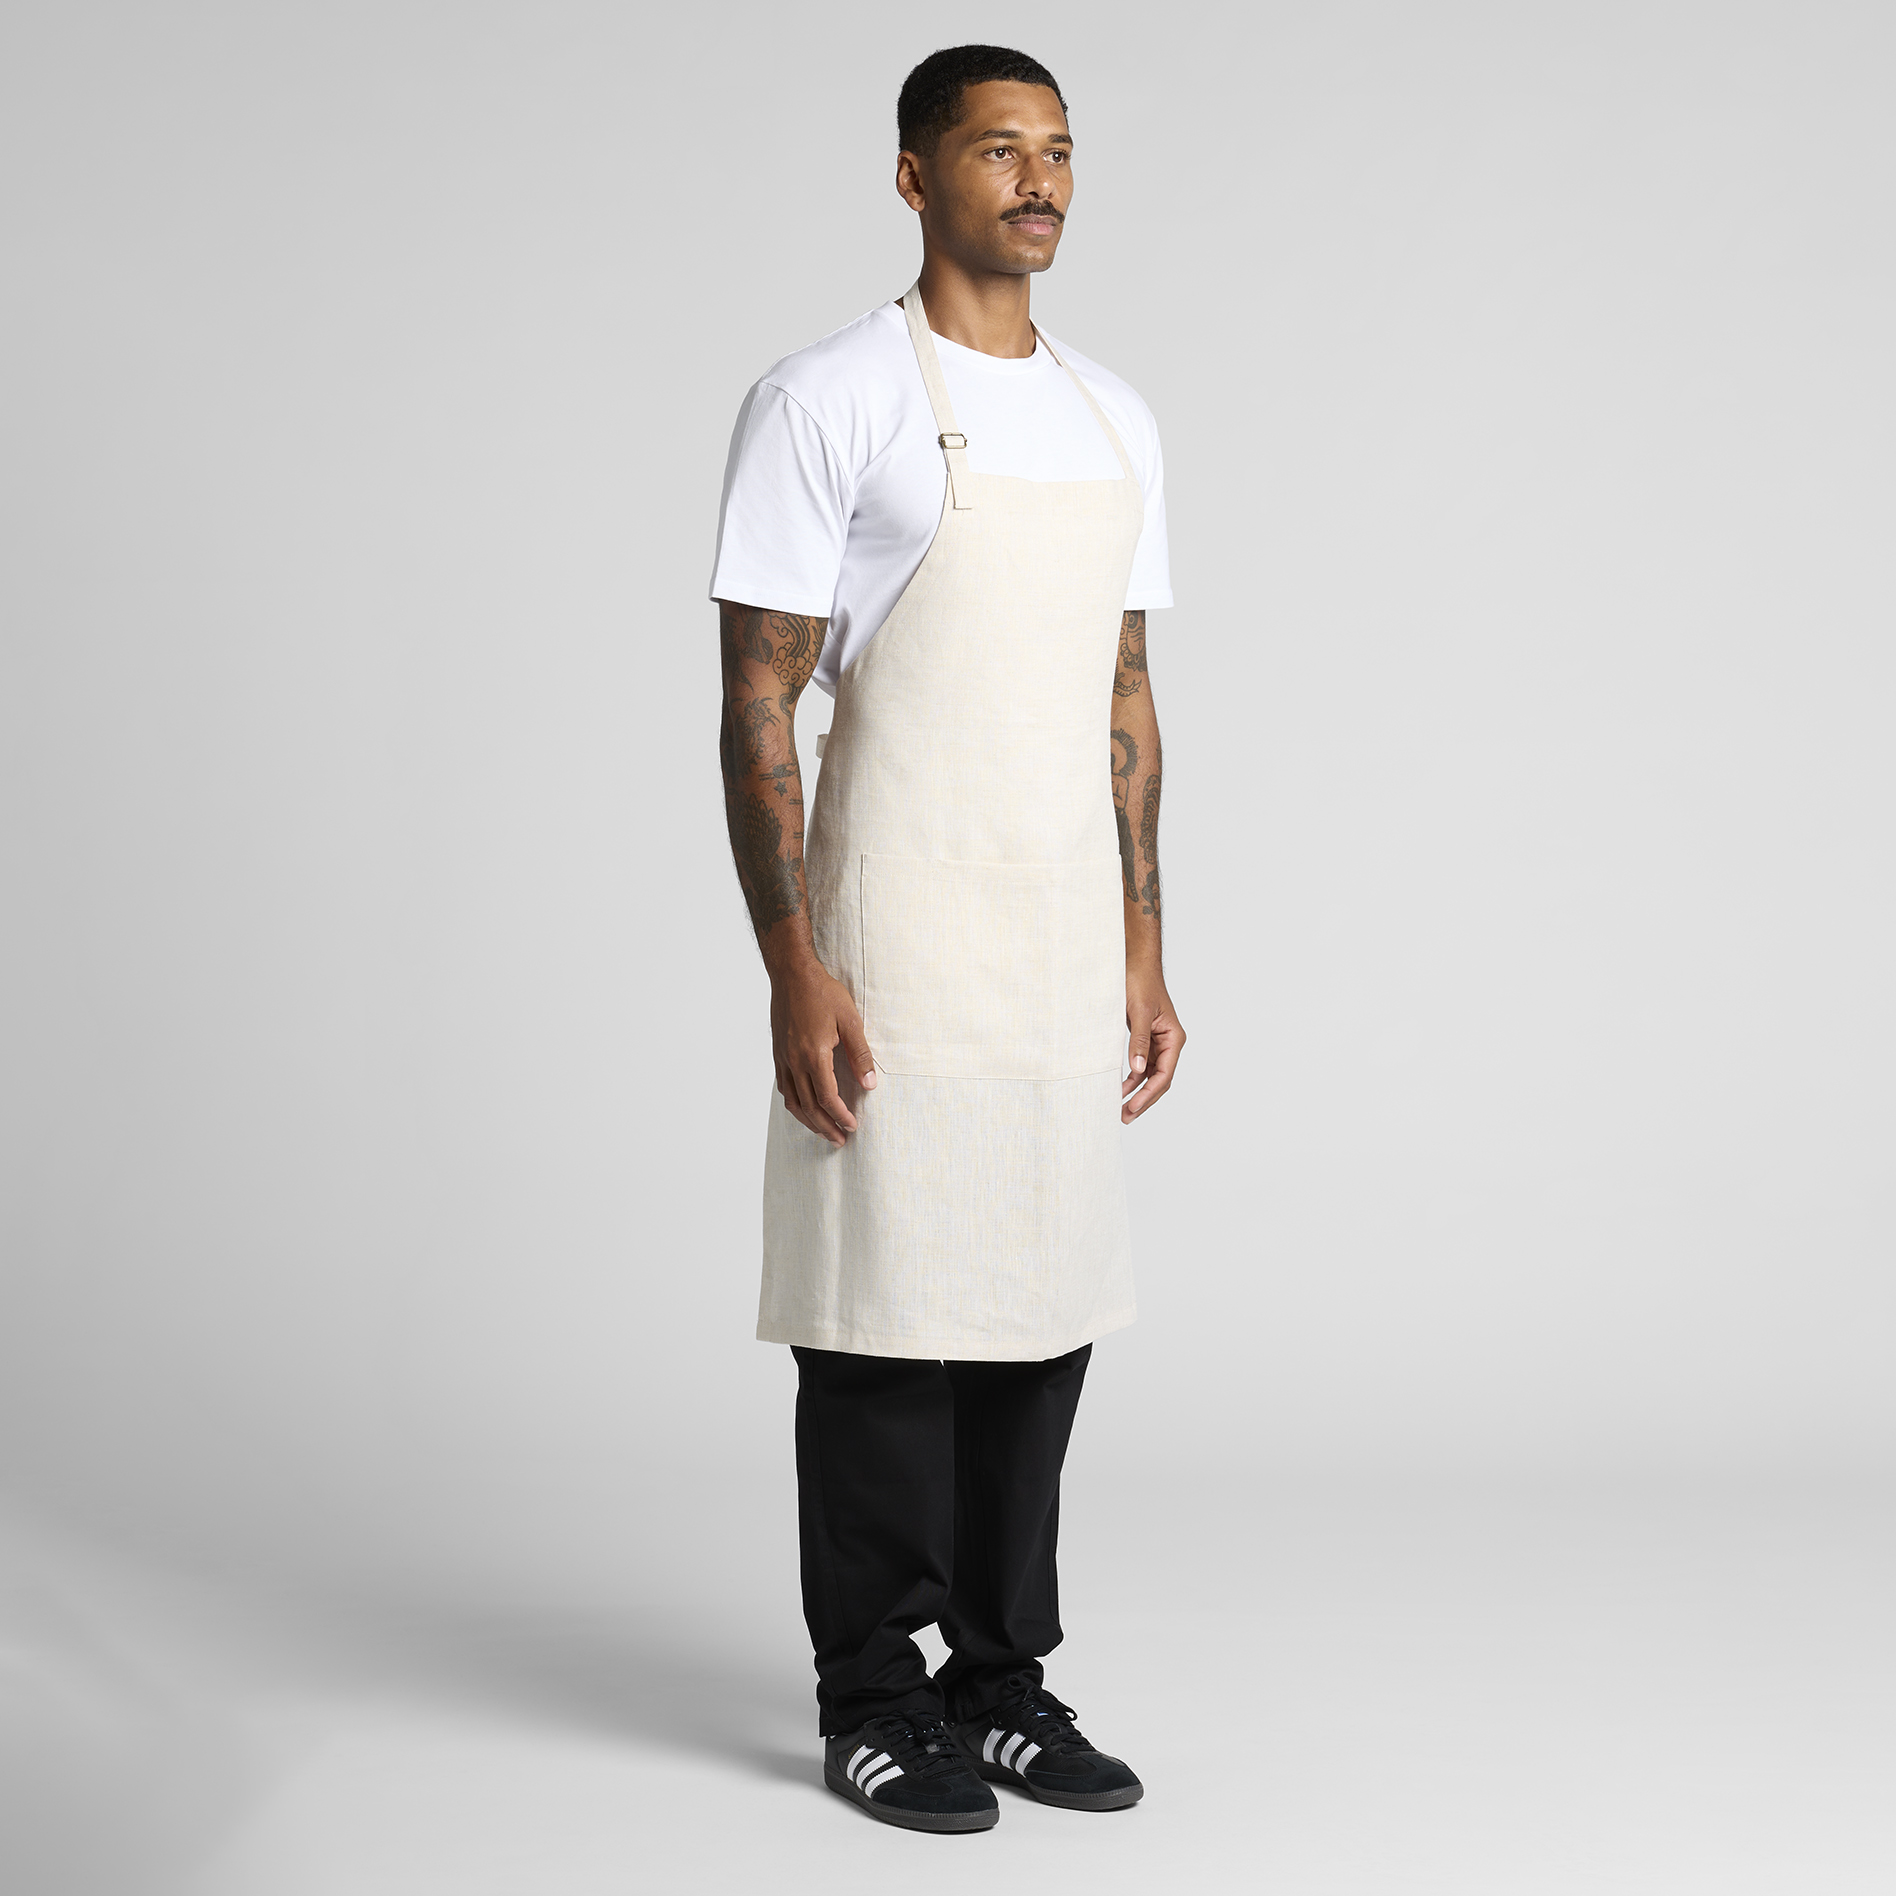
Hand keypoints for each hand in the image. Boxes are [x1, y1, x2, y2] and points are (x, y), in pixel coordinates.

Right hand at [771, 961, 876, 1146]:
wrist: (791, 973)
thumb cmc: (822, 992)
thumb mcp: (850, 1019)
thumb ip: (860, 1054)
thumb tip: (870, 1084)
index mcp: (814, 1055)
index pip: (827, 1098)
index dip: (841, 1116)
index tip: (853, 1126)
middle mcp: (795, 1061)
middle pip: (808, 1106)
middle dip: (826, 1127)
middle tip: (840, 1140)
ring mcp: (783, 1058)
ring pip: (793, 1101)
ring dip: (808, 1121)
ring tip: (822, 1132)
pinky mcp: (778, 1053)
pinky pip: (783, 1087)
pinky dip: (794, 1104)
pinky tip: (803, 1108)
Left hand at [1123, 968, 1184, 1122]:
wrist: (1134, 962)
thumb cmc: (1140, 982)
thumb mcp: (1138, 1012)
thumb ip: (1138, 1041)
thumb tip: (1137, 1069)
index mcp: (1174, 1037)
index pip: (1164, 1074)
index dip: (1149, 1094)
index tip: (1133, 1107)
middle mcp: (1169, 1042)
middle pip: (1159, 1080)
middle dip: (1144, 1099)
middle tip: (1125, 1116)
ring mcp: (1158, 1042)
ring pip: (1150, 1075)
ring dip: (1136, 1092)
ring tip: (1121, 1109)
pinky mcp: (1145, 1039)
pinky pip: (1141, 1064)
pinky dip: (1131, 1078)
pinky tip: (1120, 1088)